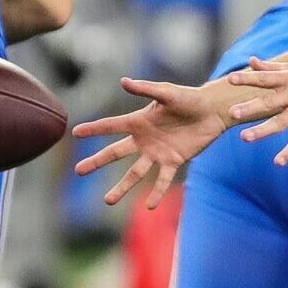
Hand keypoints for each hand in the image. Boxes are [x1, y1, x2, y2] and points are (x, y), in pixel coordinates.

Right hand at [72, 77, 229, 207]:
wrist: (212, 111)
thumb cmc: (189, 98)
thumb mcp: (167, 92)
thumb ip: (146, 89)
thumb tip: (123, 81)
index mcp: (138, 121)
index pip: (111, 126)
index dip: (94, 129)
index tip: (75, 132)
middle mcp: (144, 139)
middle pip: (115, 153)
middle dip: (97, 161)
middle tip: (79, 170)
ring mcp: (157, 152)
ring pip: (135, 172)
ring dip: (122, 187)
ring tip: (108, 201)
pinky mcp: (174, 161)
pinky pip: (163, 179)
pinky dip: (157, 192)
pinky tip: (150, 206)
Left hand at [224, 57, 287, 165]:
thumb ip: (272, 67)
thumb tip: (250, 61)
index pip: (265, 78)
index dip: (248, 79)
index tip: (230, 80)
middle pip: (269, 102)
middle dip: (250, 107)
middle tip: (232, 113)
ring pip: (280, 122)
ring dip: (262, 130)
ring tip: (244, 138)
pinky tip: (278, 163)